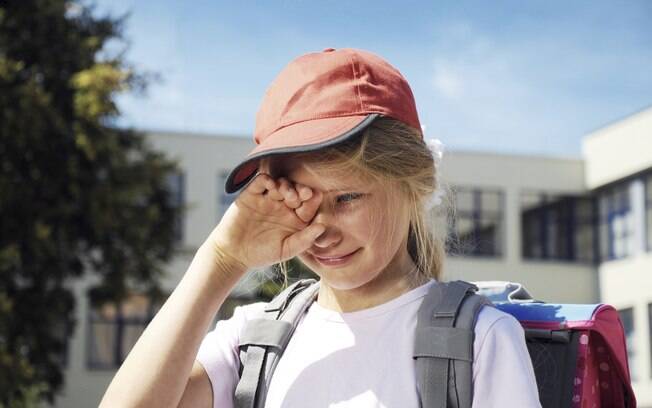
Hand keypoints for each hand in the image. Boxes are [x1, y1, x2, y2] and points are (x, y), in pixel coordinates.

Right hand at [206, 174, 323, 268]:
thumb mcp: (287, 249)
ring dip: (285, 185)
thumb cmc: (263, 254)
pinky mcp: (252, 194)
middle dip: (300, 190)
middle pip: (296, 190)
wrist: (234, 254)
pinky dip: (266, 180)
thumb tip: (323, 227)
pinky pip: (260, 182)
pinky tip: (271, 185)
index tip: (314, 197)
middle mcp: (284, 205)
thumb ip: (305, 239)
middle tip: (302, 194)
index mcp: (297, 218)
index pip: (308, 204)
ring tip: (286, 194)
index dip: (312, 199)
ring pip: (280, 184)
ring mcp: (268, 198)